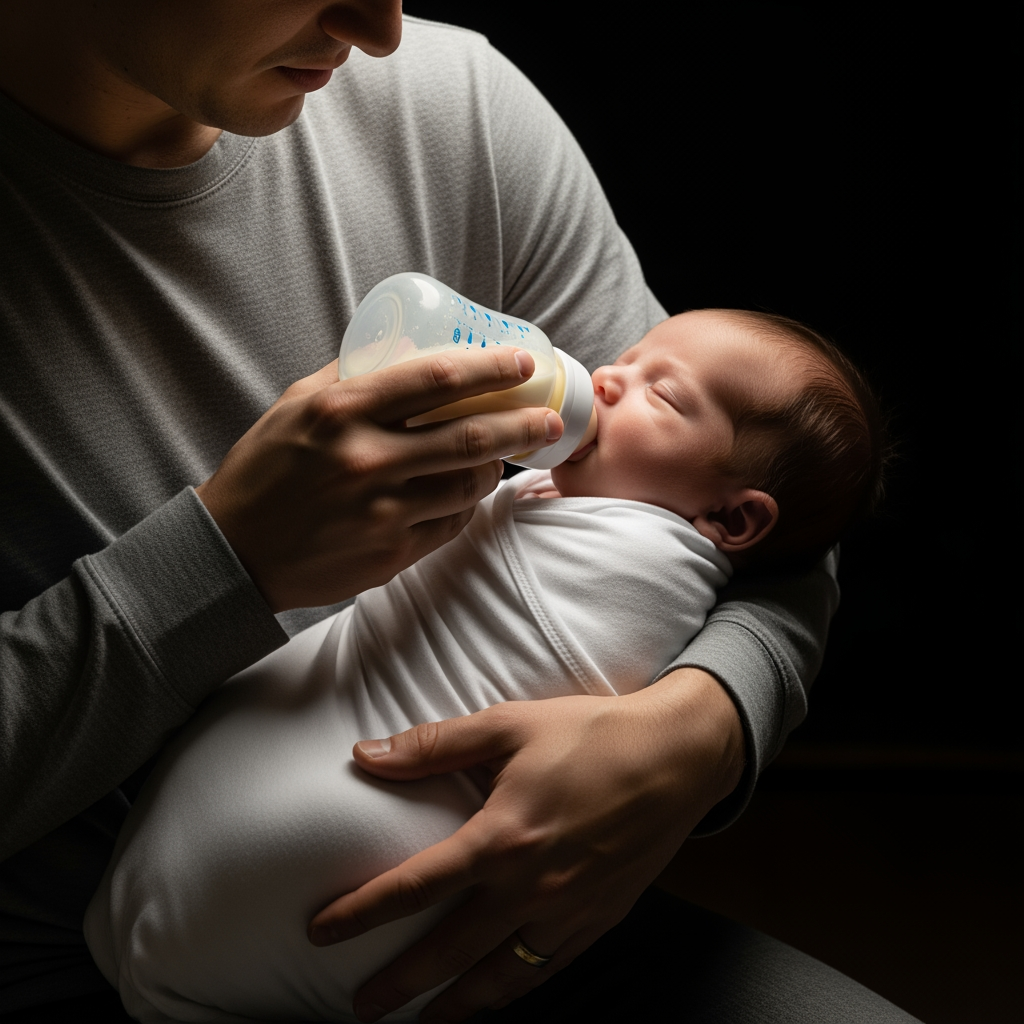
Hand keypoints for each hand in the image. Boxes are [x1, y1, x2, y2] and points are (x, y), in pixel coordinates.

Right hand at [196, 350, 561, 610]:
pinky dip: (466, 506)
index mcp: (342, 411)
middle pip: (469, 436)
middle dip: (521, 423)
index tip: (523, 363)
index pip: (435, 379)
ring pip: (468, 486)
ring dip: (495, 468)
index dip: (490, 368)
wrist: (234, 550)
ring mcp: (381, 512)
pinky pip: (449, 524)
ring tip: (504, 455)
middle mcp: (366, 460)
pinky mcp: (390, 553)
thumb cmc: (265, 469)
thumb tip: (403, 348)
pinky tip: (466, 492)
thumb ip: (349, 376)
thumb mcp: (296, 405)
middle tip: (548, 415)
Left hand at [308, 668, 744, 1022]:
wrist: (678, 755)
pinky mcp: (601, 918)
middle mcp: (530, 888)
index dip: (361, 912)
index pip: (414, 887)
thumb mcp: (509, 725)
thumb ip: (435, 746)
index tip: (320, 932)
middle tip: (361, 1006)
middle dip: (399, 984)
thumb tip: (366, 756)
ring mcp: (568, 912)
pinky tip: (499, 996)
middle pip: (449, 951)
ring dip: (456, 1006)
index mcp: (501, 839)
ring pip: (501, 978)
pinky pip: (549, 970)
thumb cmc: (592, 734)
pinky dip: (516, 990)